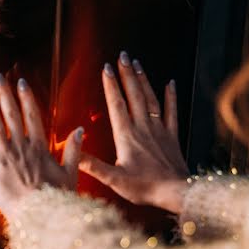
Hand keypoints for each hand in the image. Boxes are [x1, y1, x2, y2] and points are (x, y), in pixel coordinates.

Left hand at [0, 72, 82, 222]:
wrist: (39, 220)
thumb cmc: (58, 201)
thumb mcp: (71, 175)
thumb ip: (74, 151)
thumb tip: (80, 129)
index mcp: (41, 148)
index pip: (33, 116)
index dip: (26, 98)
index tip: (21, 83)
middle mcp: (22, 148)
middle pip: (12, 115)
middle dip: (5, 94)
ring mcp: (6, 157)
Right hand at [78, 52, 188, 213]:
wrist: (176, 192)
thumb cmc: (144, 187)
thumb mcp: (113, 179)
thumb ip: (92, 165)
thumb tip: (72, 151)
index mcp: (126, 136)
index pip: (117, 105)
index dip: (111, 85)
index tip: (106, 68)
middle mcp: (143, 128)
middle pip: (134, 95)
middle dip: (127, 74)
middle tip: (122, 56)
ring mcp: (159, 130)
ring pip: (150, 99)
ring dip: (143, 80)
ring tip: (137, 64)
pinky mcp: (171, 136)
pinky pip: (171, 112)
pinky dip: (171, 96)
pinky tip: (170, 83)